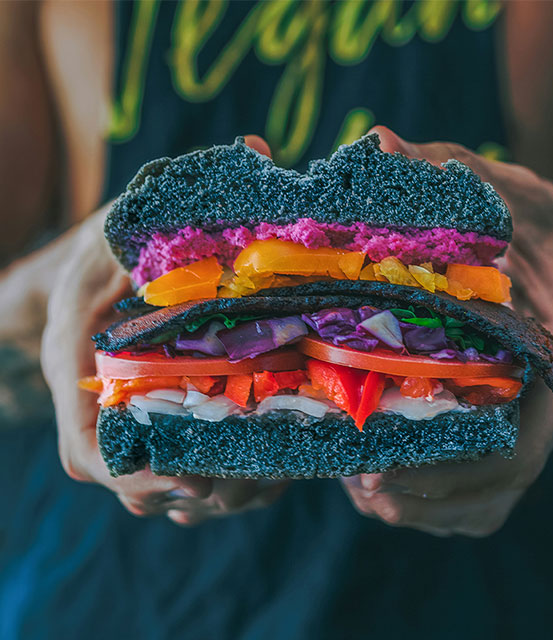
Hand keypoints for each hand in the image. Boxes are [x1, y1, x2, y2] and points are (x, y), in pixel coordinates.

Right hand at [41, 136, 288, 525]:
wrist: (113, 262)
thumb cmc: (123, 238)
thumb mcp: (145, 208)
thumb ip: (190, 191)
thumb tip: (259, 152)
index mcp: (84, 356)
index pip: (88, 446)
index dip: (132, 473)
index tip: (187, 475)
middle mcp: (105, 398)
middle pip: (136, 482)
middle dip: (192, 491)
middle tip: (244, 479)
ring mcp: (138, 414)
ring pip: (168, 487)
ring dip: (215, 494)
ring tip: (265, 476)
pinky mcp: (167, 419)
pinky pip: (190, 472)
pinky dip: (227, 482)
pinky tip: (269, 468)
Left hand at [340, 126, 552, 536]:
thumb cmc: (530, 221)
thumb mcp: (494, 188)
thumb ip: (442, 176)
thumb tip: (375, 148)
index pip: (519, 439)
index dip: (452, 471)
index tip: (381, 470)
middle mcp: (550, 399)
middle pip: (495, 480)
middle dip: (423, 494)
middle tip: (355, 484)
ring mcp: (534, 417)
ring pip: (487, 495)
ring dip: (425, 504)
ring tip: (359, 489)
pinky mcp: (515, 424)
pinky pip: (484, 488)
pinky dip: (437, 500)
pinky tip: (388, 485)